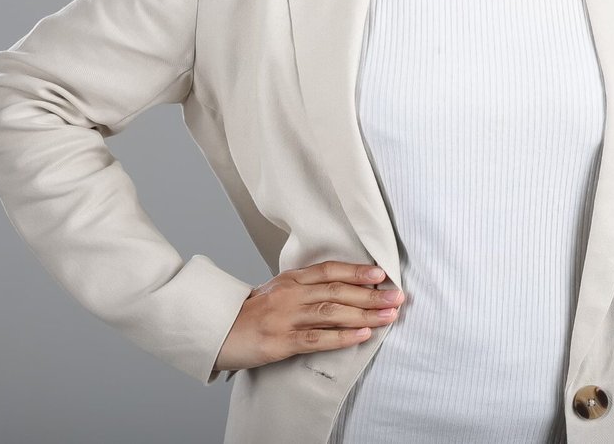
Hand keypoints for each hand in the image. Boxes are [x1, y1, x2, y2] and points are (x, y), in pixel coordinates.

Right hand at [212, 260, 405, 373]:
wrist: (217, 331)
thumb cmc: (250, 313)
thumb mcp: (277, 290)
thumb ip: (306, 287)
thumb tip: (343, 287)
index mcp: (290, 279)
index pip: (330, 270)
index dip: (357, 271)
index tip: (382, 275)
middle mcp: (290, 294)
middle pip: (337, 291)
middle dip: (371, 294)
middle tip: (397, 298)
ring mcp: (285, 318)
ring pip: (332, 313)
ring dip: (364, 314)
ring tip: (388, 316)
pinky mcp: (280, 342)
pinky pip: (316, 339)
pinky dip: (342, 337)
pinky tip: (362, 335)